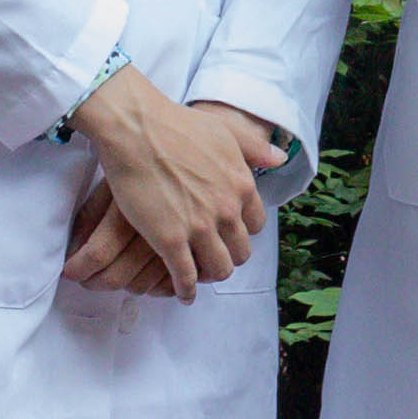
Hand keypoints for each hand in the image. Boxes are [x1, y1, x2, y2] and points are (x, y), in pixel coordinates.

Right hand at [69, 62, 282, 299]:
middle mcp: (227, 210)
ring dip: (211, 275)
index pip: (256, 225)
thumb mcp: (225, 132)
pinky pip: (186, 277)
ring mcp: (199, 228)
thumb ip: (254, 147)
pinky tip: (183, 293)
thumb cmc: (177, 125)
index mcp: (242, 186)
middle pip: (241, 252)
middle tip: (212, 257)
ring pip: (219, 269)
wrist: (137, 129)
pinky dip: (187, 290)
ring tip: (200, 275)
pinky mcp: (170, 241)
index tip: (228, 233)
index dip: (242, 231)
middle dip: (229, 256)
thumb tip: (280, 157)